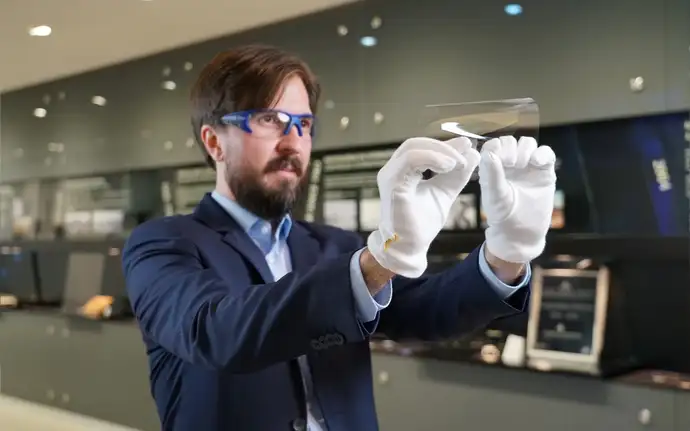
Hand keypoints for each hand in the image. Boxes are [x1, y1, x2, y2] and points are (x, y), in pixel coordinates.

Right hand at [368, 137, 479, 277]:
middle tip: (465, 155)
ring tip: (458, 162)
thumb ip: (456, 175)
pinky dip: (432, 158)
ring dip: (440, 151)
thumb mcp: (444, 193)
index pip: (422, 147)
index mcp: (403, 171)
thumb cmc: (421, 223)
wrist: (409, 247)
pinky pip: (411, 160)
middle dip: (444, 147)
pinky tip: (448, 167)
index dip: (445, 145)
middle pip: (417, 143)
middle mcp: (393, 170)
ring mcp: (390, 175)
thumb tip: (473, 153)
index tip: (467, 148)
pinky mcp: (392, 184)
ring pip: (413, 148)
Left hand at [479, 136, 556, 262]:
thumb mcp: (495, 195)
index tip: (498, 158)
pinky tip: (537, 162)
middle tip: (511, 163)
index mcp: (492, 168)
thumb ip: (492, 174)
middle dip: (511, 147)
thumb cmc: (502, 215)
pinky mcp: (544, 171)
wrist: (522, 233)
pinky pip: (545, 153)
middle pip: (510, 141)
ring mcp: (527, 167)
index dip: (495, 146)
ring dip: (525, 149)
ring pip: (527, 143)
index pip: (492, 146)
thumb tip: (490, 152)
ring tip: (522, 165)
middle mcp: (509, 165)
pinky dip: (542, 153)